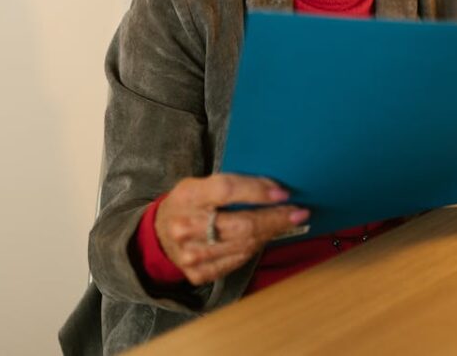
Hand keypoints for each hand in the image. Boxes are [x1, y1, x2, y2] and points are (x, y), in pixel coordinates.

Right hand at [155, 174, 308, 285]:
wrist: (158, 235)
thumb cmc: (189, 203)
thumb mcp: (201, 183)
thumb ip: (231, 184)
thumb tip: (273, 186)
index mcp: (188, 196)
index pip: (227, 190)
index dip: (257, 191)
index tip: (283, 193)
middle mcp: (186, 227)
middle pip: (241, 224)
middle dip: (275, 218)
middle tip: (298, 212)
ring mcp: (191, 254)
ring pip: (243, 245)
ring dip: (270, 233)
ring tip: (285, 223)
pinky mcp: (198, 273)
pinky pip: (237, 261)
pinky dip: (254, 248)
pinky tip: (263, 237)